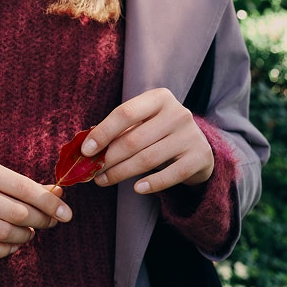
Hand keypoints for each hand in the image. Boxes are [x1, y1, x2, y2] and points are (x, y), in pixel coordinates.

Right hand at [0, 155, 71, 258]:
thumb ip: (18, 182)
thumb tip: (55, 194)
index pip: (22, 186)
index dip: (48, 201)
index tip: (66, 212)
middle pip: (16, 212)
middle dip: (42, 220)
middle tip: (52, 222)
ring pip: (3, 232)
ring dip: (25, 236)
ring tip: (31, 232)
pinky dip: (6, 250)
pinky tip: (13, 244)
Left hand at [81, 88, 213, 193]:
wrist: (198, 147)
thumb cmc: (159, 133)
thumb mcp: (142, 124)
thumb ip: (119, 131)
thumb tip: (86, 146)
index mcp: (159, 98)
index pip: (125, 113)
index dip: (103, 132)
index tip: (86, 150)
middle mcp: (177, 113)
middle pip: (134, 139)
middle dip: (108, 158)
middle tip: (90, 171)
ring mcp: (190, 135)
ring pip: (148, 159)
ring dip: (121, 173)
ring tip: (103, 180)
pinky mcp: (200, 157)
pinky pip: (171, 174)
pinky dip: (152, 183)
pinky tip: (136, 188)